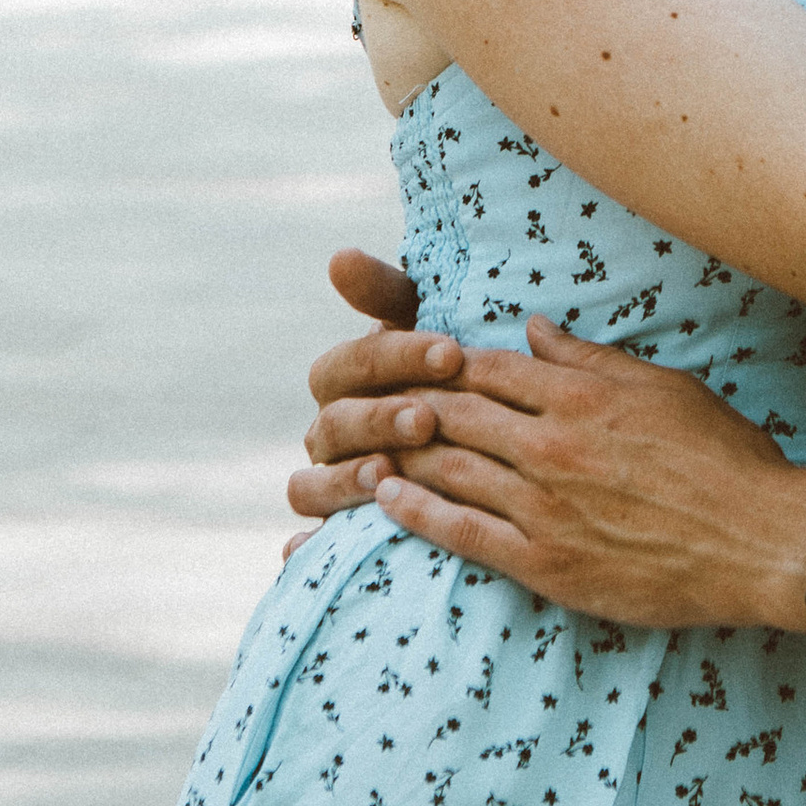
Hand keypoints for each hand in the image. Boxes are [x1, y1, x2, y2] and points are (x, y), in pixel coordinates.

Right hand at [288, 248, 466, 521]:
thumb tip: (338, 258)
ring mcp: (328, 486)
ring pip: (309, 485)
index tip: (451, 351)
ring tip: (388, 471)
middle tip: (427, 418)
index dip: (395, 356)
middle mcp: (330, 433)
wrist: (495, 457)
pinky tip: (322, 545)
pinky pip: (310, 547)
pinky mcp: (336, 538)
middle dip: (378, 418)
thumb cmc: (461, 382)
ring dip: (344, 477)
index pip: (349, 364)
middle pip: (331, 425)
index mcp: (347, 380)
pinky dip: (310, 545)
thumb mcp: (438, 336)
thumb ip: (390, 296)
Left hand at [358, 317, 805, 633]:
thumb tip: (533, 329)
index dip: (439, 360)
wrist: (761, 541)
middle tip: (364, 397)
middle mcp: (551, 444)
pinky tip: (385, 498)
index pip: (486, 367)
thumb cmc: (725, 459)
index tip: (408, 357)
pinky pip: (462, 533)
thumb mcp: (663, 388)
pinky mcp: (545, 562)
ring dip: (397, 451)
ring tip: (359, 442)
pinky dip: (416, 511)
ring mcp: (544, 505)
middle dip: (403, 401)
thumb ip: (589, 359)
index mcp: (580, 396)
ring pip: (446, 467)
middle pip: (452, 412)